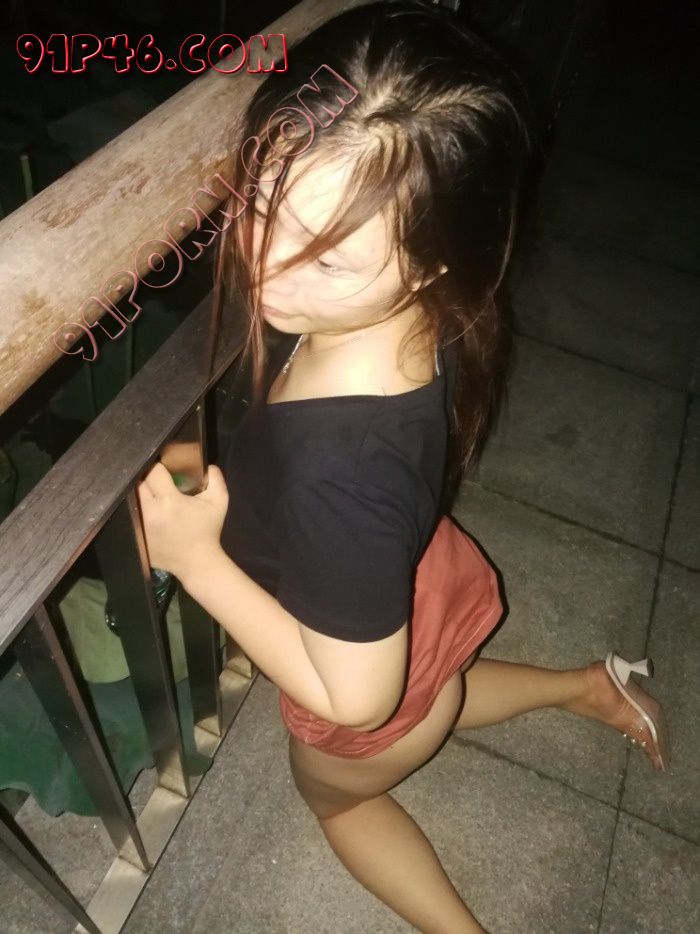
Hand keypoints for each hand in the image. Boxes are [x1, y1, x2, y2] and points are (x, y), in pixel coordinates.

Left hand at [136, 461, 228, 580]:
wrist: (197, 562)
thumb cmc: (208, 530)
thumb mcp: (220, 501)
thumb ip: (215, 478)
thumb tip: (207, 465)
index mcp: (170, 501)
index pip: (153, 472)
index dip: (159, 467)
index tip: (165, 470)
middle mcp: (150, 512)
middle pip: (137, 483)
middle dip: (146, 479)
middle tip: (155, 482)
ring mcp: (140, 527)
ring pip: (129, 499)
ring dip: (138, 494)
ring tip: (149, 495)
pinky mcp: (135, 537)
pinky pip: (128, 516)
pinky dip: (135, 511)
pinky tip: (146, 512)